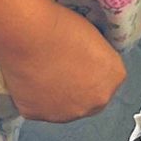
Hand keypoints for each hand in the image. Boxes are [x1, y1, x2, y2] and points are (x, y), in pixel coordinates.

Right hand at [0, 3, 127, 123]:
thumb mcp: (92, 35)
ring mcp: (66, 113)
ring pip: (62, 106)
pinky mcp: (37, 115)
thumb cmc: (60, 26)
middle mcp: (94, 102)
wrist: (27, 34)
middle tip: (59, 68)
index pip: (107, 77)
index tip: (77, 57)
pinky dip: (31, 95)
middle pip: (88, 98)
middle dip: (77, 87)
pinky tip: (26, 76)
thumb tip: (85, 62)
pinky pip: (36, 106)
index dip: (91, 67)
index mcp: (114, 77)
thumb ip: (95, 57)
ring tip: (40, 71)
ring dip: (55, 94)